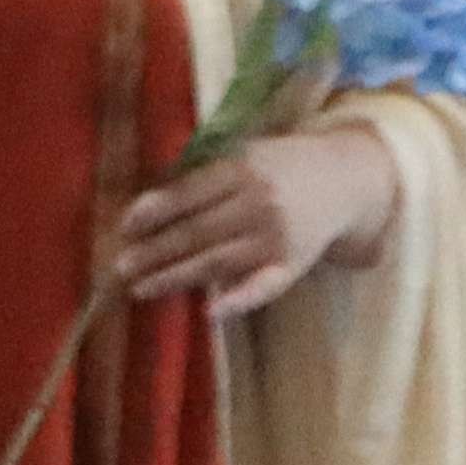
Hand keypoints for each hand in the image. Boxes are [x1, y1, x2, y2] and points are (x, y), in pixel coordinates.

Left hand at [115, 116, 396, 316]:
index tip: (124, 227)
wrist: (345, 178)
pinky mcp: (292, 265)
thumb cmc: (277, 166)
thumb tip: (147, 201)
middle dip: (155, 251)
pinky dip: (238, 300)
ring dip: (176, 277)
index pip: (189, 193)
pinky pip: (263, 287)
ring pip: (217, 261)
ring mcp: (277, 237)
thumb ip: (203, 172)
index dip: (155, 211)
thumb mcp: (244, 152)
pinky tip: (210, 312)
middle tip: (120, 267)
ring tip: (141, 288)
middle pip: (197, 231)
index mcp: (243, 169)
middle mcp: (259, 203)